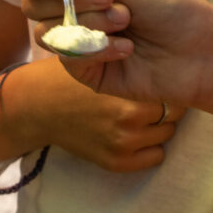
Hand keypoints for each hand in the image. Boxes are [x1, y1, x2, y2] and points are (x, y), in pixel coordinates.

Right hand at [16, 58, 186, 171]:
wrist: (39, 107)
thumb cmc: (72, 76)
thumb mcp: (98, 55)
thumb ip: (129, 54)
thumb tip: (167, 49)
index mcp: (127, 96)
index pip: (173, 93)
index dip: (167, 83)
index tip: (159, 79)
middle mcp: (127, 123)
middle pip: (174, 114)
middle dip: (165, 104)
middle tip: (151, 96)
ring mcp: (122, 145)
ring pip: (166, 135)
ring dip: (159, 125)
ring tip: (142, 113)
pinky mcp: (116, 163)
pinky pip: (155, 156)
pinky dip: (151, 146)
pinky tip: (137, 133)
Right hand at [17, 0, 212, 117]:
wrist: (196, 50)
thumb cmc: (166, 4)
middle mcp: (72, 11)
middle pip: (33, 3)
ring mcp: (76, 43)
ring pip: (47, 32)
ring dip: (90, 23)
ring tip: (126, 22)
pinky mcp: (85, 72)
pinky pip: (69, 58)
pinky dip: (99, 48)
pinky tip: (127, 49)